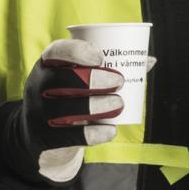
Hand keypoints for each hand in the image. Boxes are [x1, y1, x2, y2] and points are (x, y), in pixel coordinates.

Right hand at [10, 39, 123, 182]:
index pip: (56, 51)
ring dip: (97, 105)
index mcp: (47, 65)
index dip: (78, 51)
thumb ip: (111, 69)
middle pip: (63, 79)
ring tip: (118, 104)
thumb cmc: (69, 97)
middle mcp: (38, 86)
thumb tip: (150, 60)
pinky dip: (94, 133)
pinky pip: (69, 136)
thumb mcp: (78, 79)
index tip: (101, 57)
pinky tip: (111, 130)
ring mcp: (38, 113)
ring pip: (66, 109)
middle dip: (94, 79)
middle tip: (119, 82)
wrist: (41, 136)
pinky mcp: (45, 138)